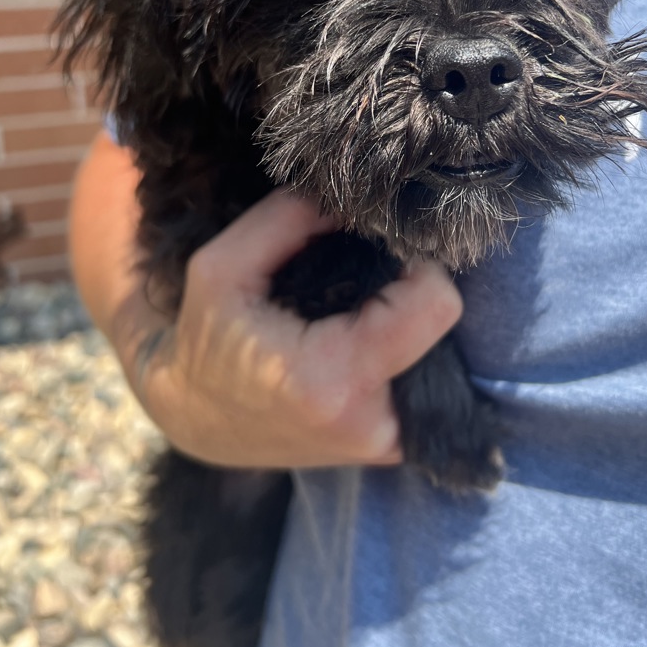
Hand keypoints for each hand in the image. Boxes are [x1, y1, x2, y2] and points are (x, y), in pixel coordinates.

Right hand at [130, 190, 463, 468]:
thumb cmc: (208, 342)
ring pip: (441, 353)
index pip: (436, 302)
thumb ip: (287, 218)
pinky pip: (425, 380)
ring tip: (355, 313)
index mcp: (330, 380)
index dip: (414, 262)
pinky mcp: (394, 449)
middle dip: (410, 292)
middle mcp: (373, 425)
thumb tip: (358, 197)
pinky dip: (401, 352)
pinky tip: (361, 341)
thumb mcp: (221, 267)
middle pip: (444, 326)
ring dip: (407, 323)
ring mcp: (388, 445)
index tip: (381, 249)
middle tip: (363, 280)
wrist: (201, 423)